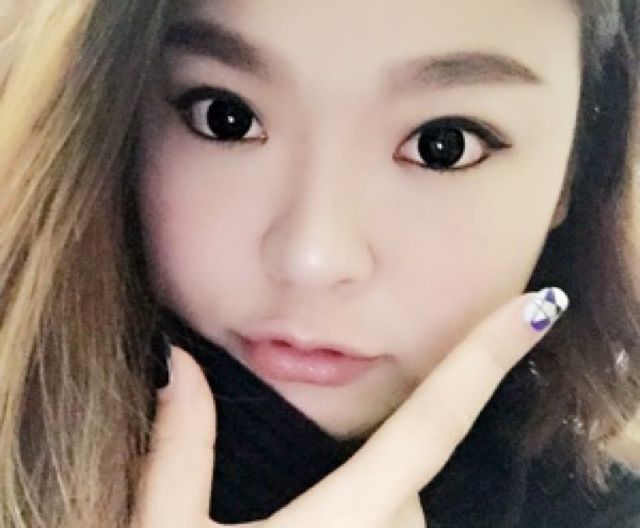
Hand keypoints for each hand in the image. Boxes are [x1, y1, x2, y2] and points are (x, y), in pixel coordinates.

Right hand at [132, 288, 567, 526]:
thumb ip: (179, 449)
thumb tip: (181, 363)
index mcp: (338, 525)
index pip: (429, 425)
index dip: (484, 360)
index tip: (536, 310)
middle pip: (407, 492)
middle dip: (368, 478)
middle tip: (295, 500)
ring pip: (403, 525)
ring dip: (368, 515)